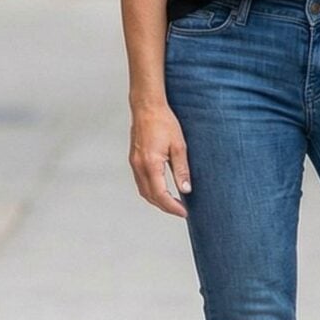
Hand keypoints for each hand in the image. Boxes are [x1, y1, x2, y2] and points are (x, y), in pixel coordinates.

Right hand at [129, 100, 192, 219]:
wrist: (147, 107)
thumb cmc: (163, 122)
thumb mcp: (178, 146)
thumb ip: (181, 170)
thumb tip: (185, 190)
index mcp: (151, 164)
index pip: (160, 195)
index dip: (172, 207)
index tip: (184, 212)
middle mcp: (139, 166)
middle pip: (150, 197)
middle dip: (165, 207)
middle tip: (180, 210)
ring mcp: (134, 164)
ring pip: (144, 191)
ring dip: (157, 200)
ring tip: (172, 203)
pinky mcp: (134, 160)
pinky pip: (141, 182)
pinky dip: (151, 191)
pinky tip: (161, 190)